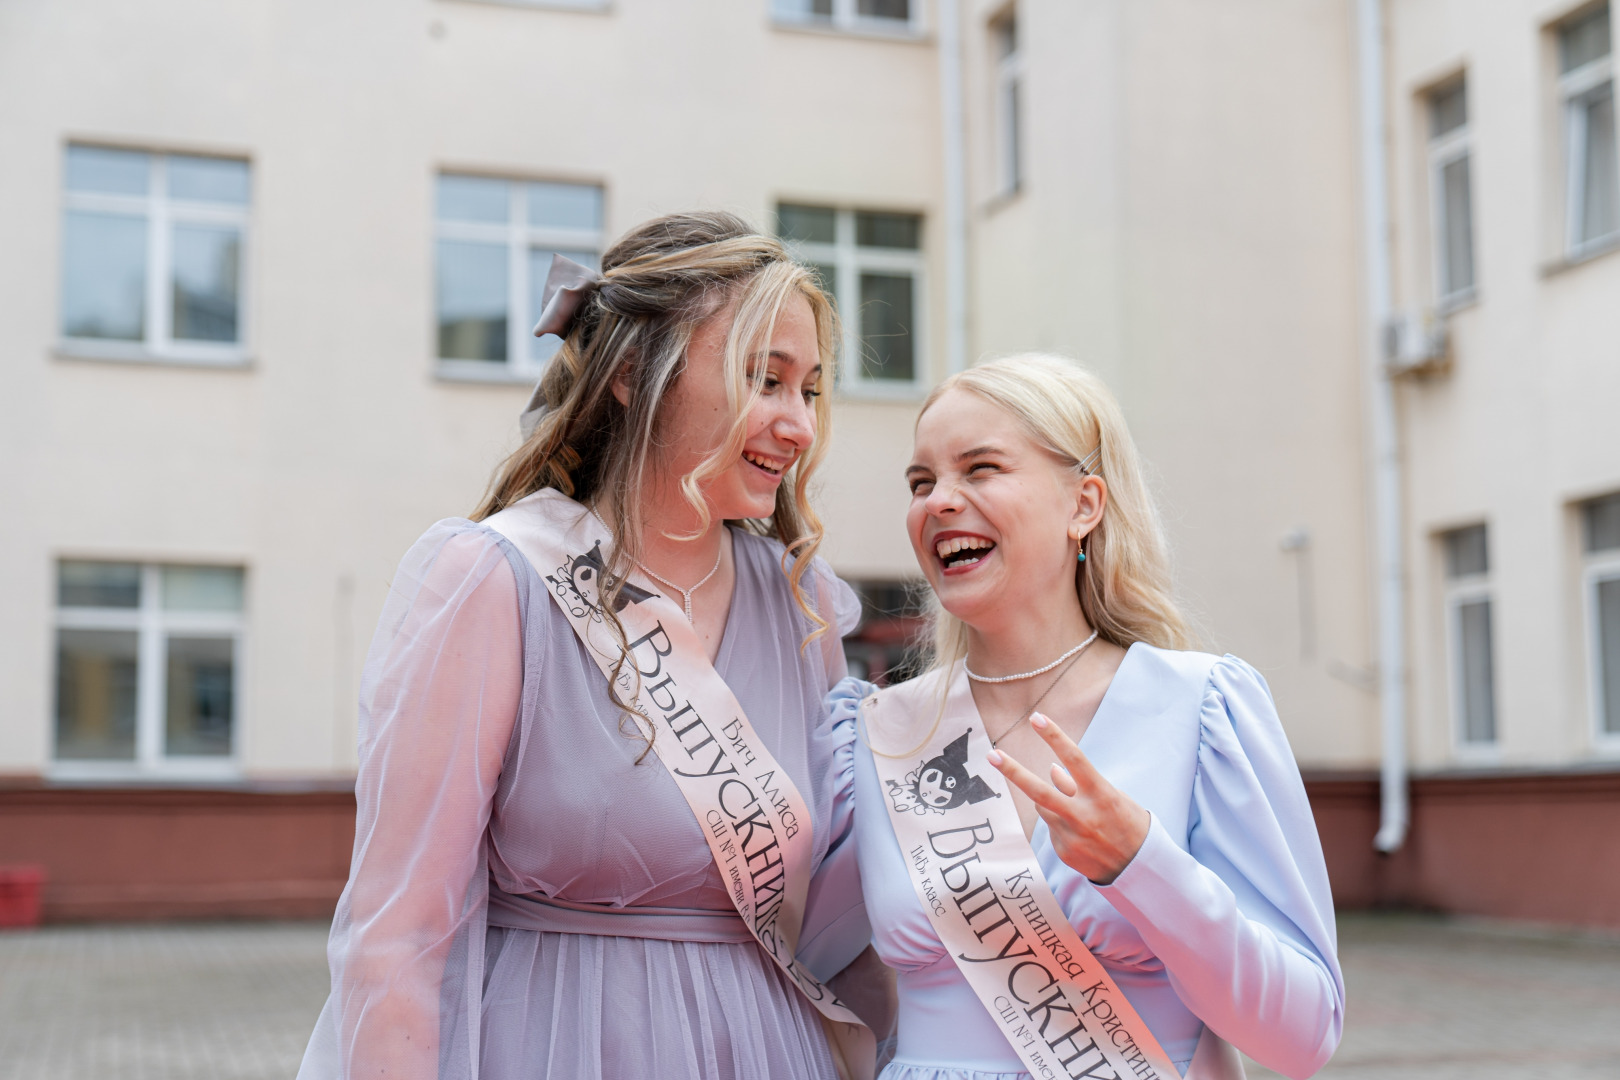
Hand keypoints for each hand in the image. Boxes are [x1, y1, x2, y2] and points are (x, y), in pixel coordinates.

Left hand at [986, 713, 1149, 884]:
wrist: (1140, 870)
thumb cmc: (1128, 824)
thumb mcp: (1113, 797)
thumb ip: (1080, 784)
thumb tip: (1052, 770)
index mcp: (1101, 795)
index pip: (1074, 759)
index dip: (1054, 737)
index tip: (1037, 718)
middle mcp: (1083, 815)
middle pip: (1039, 791)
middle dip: (1013, 772)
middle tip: (992, 755)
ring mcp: (1071, 836)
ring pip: (1044, 807)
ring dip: (1051, 801)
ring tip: (1077, 812)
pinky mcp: (1064, 851)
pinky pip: (1052, 828)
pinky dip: (1061, 824)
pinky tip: (1082, 835)